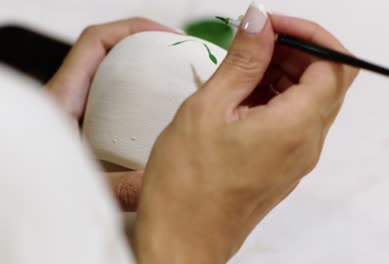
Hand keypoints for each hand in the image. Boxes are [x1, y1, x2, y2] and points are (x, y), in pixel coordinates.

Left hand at [46, 18, 177, 210]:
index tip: (167, 36)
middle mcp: (68, 98)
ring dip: (144, 72)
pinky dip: (137, 97)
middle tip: (181, 59)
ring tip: (176, 82)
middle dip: (147, 48)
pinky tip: (157, 117)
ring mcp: (76, 111)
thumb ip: (119, 188)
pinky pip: (113, 99)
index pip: (96, 42)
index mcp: (62, 97)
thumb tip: (162, 181)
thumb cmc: (34, 186)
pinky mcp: (83, 127)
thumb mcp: (79, 186)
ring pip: (112, 76)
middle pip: (109, 53)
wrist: (15, 197)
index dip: (133, 30)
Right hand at [135, 5, 357, 263]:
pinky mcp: (282, 165)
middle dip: (297, 51)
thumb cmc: (188, 188)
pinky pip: (293, 120)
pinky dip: (276, 97)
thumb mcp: (208, 109)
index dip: (309, 36)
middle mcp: (306, 144)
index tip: (273, 26)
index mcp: (295, 127)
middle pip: (327, 81)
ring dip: (284, 73)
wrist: (183, 240)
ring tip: (243, 66)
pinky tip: (241, 93)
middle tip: (256, 40)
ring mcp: (296, 157)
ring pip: (309, 100)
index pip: (334, 65)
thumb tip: (260, 23)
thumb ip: (242, 61)